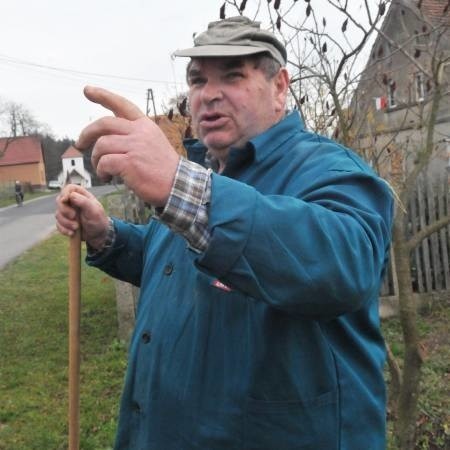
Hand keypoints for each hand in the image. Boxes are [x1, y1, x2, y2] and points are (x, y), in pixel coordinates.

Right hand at [55, 184, 109, 249]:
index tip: (64, 200)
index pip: (69, 188)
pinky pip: (58, 224)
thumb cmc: (99, 221)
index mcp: (82, 196)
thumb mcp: (95, 211)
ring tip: (76, 227)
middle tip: (73, 216)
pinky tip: (72, 233)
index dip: (64, 193)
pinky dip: (64, 229)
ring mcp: (68, 212)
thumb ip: (84, 202)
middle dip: (64, 210)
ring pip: (58, 214)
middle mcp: (73, 202)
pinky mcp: (65, 222)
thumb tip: (71, 195)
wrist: (98, 235)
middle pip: (59, 200)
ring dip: (66, 222)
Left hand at [76, 86, 179, 206]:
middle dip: (87, 133)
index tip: (87, 90)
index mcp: (145, 125)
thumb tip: (108, 139)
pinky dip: (101, 171)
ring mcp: (134, 146)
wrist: (178, 185)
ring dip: (96, 159)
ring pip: (101, 145)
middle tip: (80, 144)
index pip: (121, 104)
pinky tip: (108, 177)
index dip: (103, 96)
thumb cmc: (164, 169)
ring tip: (102, 170)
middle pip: (103, 124)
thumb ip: (134, 136)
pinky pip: (104, 162)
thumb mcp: (153, 143)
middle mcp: (139, 132)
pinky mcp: (129, 163)